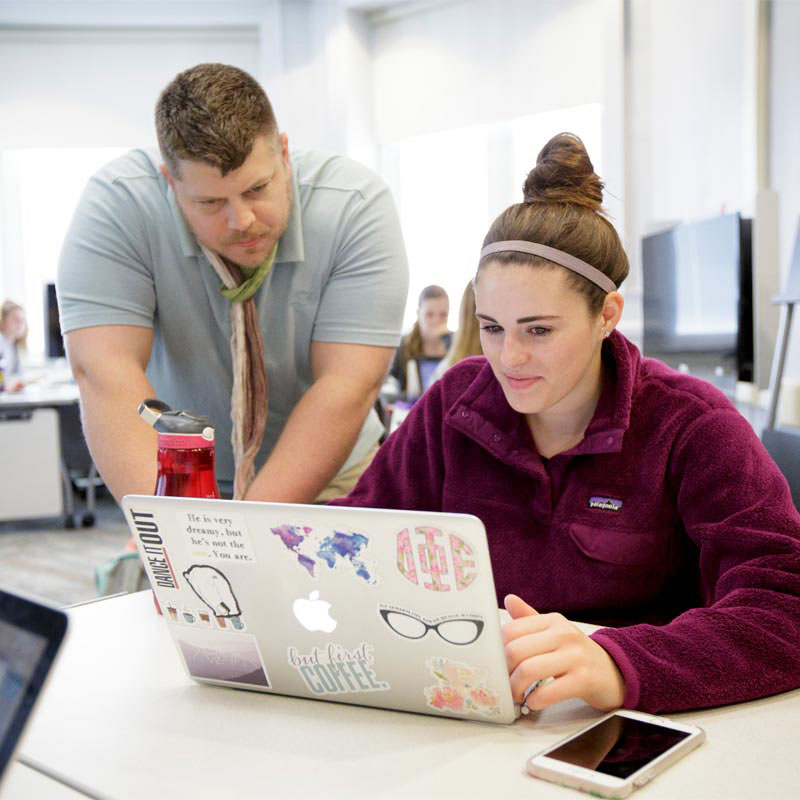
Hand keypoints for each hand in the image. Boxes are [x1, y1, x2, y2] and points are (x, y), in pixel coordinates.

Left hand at [502, 594, 625, 711]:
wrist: (615, 672)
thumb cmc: (577, 654)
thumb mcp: (554, 631)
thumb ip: (529, 618)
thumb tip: (508, 599)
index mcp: (553, 621)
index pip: (511, 631)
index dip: (499, 651)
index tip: (499, 664)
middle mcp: (564, 634)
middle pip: (516, 651)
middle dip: (505, 673)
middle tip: (505, 684)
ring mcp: (575, 656)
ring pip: (529, 670)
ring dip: (516, 688)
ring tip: (517, 695)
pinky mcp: (584, 680)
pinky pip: (549, 692)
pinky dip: (535, 700)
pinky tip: (533, 702)